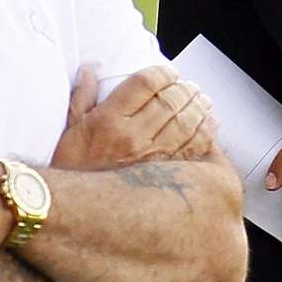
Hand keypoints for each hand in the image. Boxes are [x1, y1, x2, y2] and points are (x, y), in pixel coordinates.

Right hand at [50, 64, 217, 170]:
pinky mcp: (164, 176)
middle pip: (170, 100)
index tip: (169, 71)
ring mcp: (151, 157)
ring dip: (199, 107)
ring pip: (186, 122)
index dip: (162, 72)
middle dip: (184, 88)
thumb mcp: (71, 130)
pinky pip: (194, 149)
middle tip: (189, 84)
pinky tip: (210, 123)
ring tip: (202, 99)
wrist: (75, 211)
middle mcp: (132, 137)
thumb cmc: (72, 169)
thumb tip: (89, 70)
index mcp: (108, 120)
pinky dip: (206, 133)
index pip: (145, 83)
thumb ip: (82, 97)